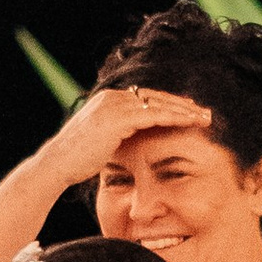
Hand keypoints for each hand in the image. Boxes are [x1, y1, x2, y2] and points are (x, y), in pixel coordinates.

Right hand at [37, 85, 211, 194]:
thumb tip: (125, 142)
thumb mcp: (98, 143)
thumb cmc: (75, 161)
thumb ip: (114, 136)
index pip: (145, 97)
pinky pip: (155, 115)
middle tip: (202, 111)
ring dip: (184, 110)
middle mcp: (112, 97)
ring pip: (158, 104)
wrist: (57, 165)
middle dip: (181, 104)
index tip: (186, 110)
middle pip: (155, 96)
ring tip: (204, 117)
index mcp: (107, 100)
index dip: (167, 103)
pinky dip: (174, 117)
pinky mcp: (119, 117)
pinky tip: (190, 122)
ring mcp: (115, 105)